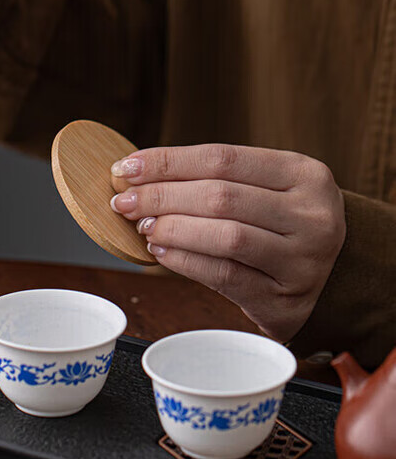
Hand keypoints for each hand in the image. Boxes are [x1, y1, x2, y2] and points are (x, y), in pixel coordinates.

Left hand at [110, 144, 345, 342]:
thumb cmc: (281, 224)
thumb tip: (137, 175)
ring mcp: (305, 260)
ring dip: (172, 229)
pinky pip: (225, 275)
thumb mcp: (268, 189)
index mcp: (306, 174)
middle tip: (124, 200)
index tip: (127, 166)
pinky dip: (185, 261)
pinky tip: (160, 253)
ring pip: (225, 236)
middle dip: (162, 196)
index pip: (223, 158)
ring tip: (142, 226)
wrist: (334, 279)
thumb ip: (216, 179)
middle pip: (221, 196)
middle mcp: (313, 215)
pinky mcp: (286, 299)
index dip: (169, 161)